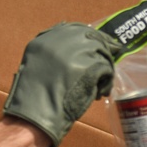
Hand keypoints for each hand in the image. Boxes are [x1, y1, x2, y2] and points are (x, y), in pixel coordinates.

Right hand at [2, 22, 121, 146]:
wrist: (35, 117)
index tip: (101, 43)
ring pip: (102, 52)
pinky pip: (106, 69)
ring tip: (100, 84)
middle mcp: (60, 42)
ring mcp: (75, 53)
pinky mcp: (88, 66)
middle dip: (104, 47)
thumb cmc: (34, 99)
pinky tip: (99, 93)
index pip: (74, 29)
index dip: (90, 36)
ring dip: (104, 67)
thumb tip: (77, 46)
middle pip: (91, 36)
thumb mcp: (36, 67)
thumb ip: (53, 54)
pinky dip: (106, 82)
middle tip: (111, 57)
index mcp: (44, 41)